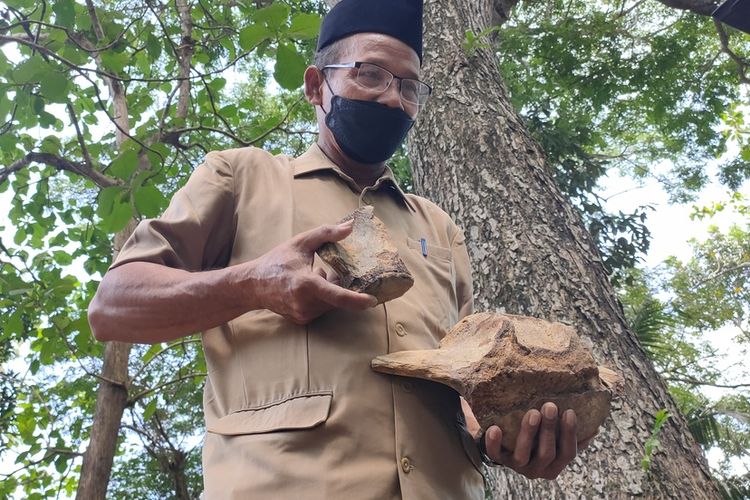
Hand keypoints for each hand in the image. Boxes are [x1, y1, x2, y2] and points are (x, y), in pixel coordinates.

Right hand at [248, 221, 377, 323]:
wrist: (253, 285)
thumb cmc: (277, 262)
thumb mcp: (300, 242)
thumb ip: (326, 233)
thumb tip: (350, 227)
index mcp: (306, 284)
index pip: (336, 295)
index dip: (356, 299)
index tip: (372, 300)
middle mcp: (305, 303)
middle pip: (337, 297)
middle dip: (339, 283)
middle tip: (327, 269)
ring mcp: (303, 314)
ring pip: (330, 304)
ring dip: (330, 290)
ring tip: (314, 275)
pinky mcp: (302, 320)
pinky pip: (322, 308)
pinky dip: (321, 298)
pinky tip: (307, 287)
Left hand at [480, 403, 590, 479]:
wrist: (508, 444)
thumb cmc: (539, 436)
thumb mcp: (557, 437)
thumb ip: (572, 433)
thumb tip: (594, 424)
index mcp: (556, 464)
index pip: (568, 453)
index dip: (570, 433)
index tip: (569, 411)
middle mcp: (539, 469)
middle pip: (547, 453)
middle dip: (549, 430)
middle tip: (549, 406)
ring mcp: (519, 466)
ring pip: (523, 455)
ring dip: (528, 433)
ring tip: (532, 413)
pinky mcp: (500, 460)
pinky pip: (495, 455)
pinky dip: (494, 444)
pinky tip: (494, 428)